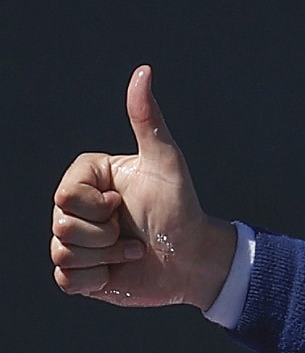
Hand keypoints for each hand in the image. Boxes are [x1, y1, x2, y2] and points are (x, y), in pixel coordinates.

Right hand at [52, 65, 235, 309]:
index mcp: (87, 181)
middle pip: (61, 225)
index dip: (96, 206)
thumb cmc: (182, 208)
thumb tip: (143, 71)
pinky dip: (97, 280)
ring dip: (105, 257)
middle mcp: (77, 210)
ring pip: (62, 253)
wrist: (195, 259)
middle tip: (133, 232)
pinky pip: (67, 281)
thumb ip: (148, 119)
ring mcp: (77, 243)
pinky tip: (120, 272)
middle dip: (104, 235)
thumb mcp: (166, 162)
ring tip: (133, 251)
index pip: (64, 195)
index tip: (123, 204)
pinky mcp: (82, 275)